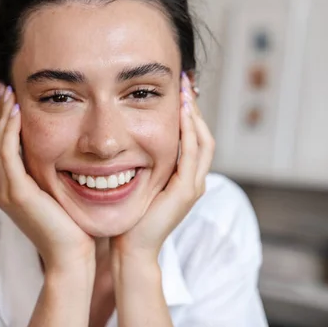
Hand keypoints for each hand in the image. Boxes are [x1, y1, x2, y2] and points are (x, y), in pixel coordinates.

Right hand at [0, 83, 95, 271]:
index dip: (4, 120)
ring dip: (1, 115)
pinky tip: (16, 111)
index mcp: (14, 188)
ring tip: (6, 90)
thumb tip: (69, 150)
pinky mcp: (16, 193)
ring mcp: (7, 191)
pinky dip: (9, 130)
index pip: (5, 147)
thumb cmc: (75, 228)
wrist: (73, 258)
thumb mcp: (61, 193)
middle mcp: (5, 188)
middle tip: (2, 85)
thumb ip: (55, 174)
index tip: (10, 96)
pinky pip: (7, 154)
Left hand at [111, 73, 214, 259]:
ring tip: (186, 90)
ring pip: (202, 141)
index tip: (177, 89)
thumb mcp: (136, 181)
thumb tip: (124, 140)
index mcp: (183, 177)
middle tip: (186, 80)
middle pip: (202, 134)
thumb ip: (139, 162)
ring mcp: (192, 185)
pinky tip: (181, 113)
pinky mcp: (186, 191)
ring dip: (194, 114)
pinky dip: (189, 132)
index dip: (187, 112)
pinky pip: (192, 154)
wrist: (130, 247)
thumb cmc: (128, 216)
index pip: (192, 137)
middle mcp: (193, 179)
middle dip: (194, 106)